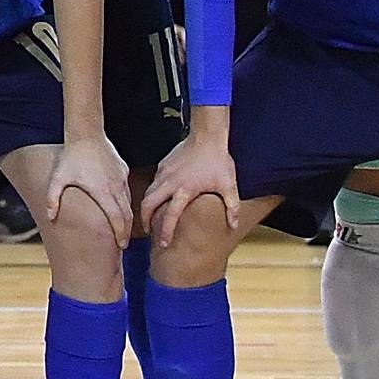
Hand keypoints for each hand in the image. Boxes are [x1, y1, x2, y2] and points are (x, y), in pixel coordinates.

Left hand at [43, 132, 134, 246]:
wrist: (86, 133)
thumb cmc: (71, 157)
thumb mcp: (58, 179)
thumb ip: (52, 199)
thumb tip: (50, 218)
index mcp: (103, 192)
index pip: (117, 219)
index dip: (120, 234)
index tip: (120, 246)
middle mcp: (116, 187)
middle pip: (127, 215)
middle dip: (126, 231)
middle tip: (123, 245)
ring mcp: (121, 178)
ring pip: (129, 203)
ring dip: (127, 218)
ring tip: (122, 230)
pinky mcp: (123, 170)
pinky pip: (127, 190)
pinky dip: (126, 202)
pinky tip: (121, 208)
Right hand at [141, 131, 239, 247]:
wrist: (208, 136)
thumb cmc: (218, 160)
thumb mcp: (228, 186)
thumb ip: (231, 207)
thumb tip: (233, 225)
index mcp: (185, 191)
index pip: (170, 216)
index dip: (165, 231)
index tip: (164, 243)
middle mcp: (170, 183)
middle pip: (148, 204)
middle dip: (145, 219)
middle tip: (148, 230)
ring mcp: (164, 173)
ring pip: (147, 192)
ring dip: (147, 206)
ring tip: (151, 215)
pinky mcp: (163, 165)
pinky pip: (154, 182)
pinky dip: (153, 192)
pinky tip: (159, 196)